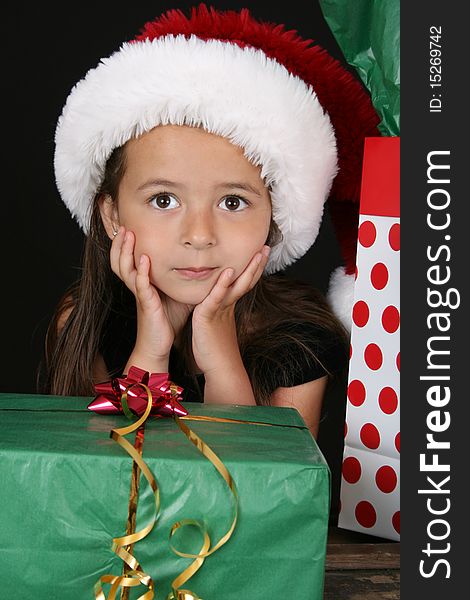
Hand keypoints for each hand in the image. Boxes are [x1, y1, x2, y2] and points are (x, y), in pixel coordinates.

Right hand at [110, 226, 192, 364]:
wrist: (158, 345)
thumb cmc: (166, 319)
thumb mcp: (173, 292)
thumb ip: (178, 276)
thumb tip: (195, 261)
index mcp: (141, 282)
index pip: (127, 258)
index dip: (124, 242)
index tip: (127, 223)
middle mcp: (137, 286)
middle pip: (119, 259)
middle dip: (119, 241)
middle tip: (122, 224)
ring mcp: (140, 294)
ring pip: (125, 269)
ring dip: (126, 251)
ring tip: (128, 234)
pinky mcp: (146, 304)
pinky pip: (141, 286)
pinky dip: (142, 272)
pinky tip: (144, 260)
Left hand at [191, 245, 270, 376]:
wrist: (220, 370)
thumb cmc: (214, 352)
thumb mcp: (215, 326)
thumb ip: (216, 313)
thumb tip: (216, 308)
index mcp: (228, 306)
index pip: (243, 282)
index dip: (253, 269)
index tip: (261, 253)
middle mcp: (228, 306)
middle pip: (246, 280)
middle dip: (257, 264)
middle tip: (266, 247)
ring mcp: (221, 310)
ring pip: (237, 285)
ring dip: (248, 269)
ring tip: (258, 253)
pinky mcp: (209, 315)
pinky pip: (217, 297)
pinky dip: (223, 284)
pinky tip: (229, 271)